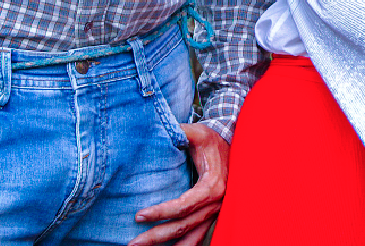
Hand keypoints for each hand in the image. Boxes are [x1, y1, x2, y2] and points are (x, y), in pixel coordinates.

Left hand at [128, 122, 226, 245]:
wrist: (231, 145)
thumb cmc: (212, 140)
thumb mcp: (197, 132)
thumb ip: (181, 132)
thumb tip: (160, 130)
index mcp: (212, 186)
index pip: (183, 206)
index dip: (161, 212)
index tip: (139, 215)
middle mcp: (215, 204)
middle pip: (183, 226)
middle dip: (156, 236)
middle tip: (133, 242)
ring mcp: (214, 213)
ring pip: (190, 237)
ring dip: (167, 245)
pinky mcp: (211, 216)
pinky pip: (197, 238)